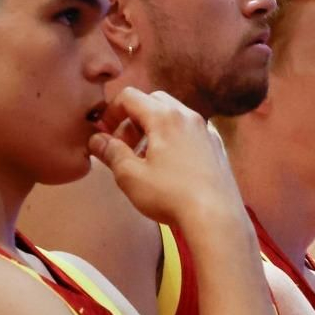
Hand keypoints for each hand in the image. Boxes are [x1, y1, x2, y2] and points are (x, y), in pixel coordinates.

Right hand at [90, 88, 242, 227]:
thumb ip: (111, 153)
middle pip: (153, 102)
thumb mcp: (131, 176)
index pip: (130, 96)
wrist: (216, 217)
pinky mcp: (217, 147)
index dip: (111, 112)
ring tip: (146, 160)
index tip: (105, 135)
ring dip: (154, 130)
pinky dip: (174, 139)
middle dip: (133, 119)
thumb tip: (97, 140)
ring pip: (174, 116)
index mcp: (165, 117)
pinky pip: (190, 132)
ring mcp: (206, 130)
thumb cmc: (171, 196)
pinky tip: (171, 166)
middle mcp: (188, 116)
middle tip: (125, 147)